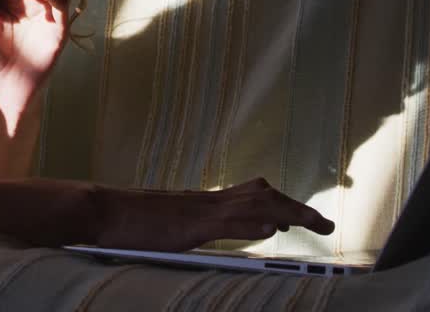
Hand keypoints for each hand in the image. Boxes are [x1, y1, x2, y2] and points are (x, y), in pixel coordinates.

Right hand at [90, 177, 333, 251]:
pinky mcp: (188, 224)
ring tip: (315, 224)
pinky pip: (225, 222)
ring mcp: (200, 210)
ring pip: (254, 206)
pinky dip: (250, 225)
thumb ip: (204, 228)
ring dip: (288, 213)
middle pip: (264, 198)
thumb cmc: (131, 222)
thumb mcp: (174, 226)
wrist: (103, 210)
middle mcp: (208, 200)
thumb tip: (234, 233)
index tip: (305, 217)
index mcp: (206, 201)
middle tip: (326, 224)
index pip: (255, 197)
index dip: (283, 204)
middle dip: (298, 209)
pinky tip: (270, 230)